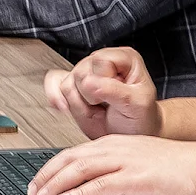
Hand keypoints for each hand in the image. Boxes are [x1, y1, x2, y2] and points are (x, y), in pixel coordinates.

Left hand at [25, 134, 195, 194]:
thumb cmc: (174, 165)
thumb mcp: (135, 160)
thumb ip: (112, 169)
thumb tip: (88, 187)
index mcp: (113, 143)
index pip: (73, 152)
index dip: (52, 167)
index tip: (38, 180)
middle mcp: (116, 148)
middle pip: (71, 158)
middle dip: (47, 175)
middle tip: (33, 191)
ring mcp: (125, 161)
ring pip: (81, 169)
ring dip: (58, 184)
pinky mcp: (136, 177)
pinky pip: (102, 184)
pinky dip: (81, 193)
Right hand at [44, 47, 160, 138]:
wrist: (132, 136)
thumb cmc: (141, 118)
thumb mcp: (137, 104)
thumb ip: (114, 91)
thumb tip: (89, 83)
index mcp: (124, 58)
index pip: (100, 61)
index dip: (104, 82)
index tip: (114, 97)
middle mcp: (103, 63)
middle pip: (80, 72)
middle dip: (91, 97)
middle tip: (106, 106)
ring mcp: (86, 74)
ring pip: (66, 83)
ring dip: (80, 105)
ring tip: (97, 110)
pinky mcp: (73, 86)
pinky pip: (53, 84)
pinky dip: (56, 97)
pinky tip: (64, 108)